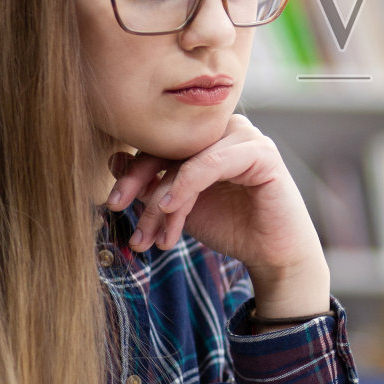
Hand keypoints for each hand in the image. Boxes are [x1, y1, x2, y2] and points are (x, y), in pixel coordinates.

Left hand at [106, 115, 329, 317]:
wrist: (271, 253)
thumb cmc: (230, 225)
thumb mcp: (179, 207)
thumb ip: (152, 185)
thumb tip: (114, 160)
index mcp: (206, 137)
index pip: (160, 143)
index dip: (132, 171)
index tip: (112, 202)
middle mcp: (224, 129)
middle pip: (170, 146)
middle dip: (139, 180)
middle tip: (117, 207)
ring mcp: (245, 136)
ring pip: (187, 158)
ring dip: (163, 196)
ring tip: (152, 232)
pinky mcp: (262, 152)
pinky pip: (213, 162)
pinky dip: (187, 184)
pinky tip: (171, 207)